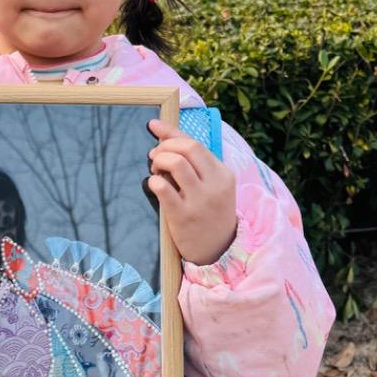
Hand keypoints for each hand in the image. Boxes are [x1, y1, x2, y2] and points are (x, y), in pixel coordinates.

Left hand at [147, 119, 236, 266]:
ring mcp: (200, 201)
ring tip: (155, 170)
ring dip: (159, 161)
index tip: (153, 125)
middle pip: (188, 148)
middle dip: (165, 146)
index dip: (171, 132)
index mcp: (223, 174)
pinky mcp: (183, 217)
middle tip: (155, 156)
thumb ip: (195, 163)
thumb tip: (165, 134)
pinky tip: (154, 184)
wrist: (217, 251)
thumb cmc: (209, 212)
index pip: (195, 143)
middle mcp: (215, 185)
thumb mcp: (212, 186)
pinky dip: (154, 181)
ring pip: (176, 163)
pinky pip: (163, 189)